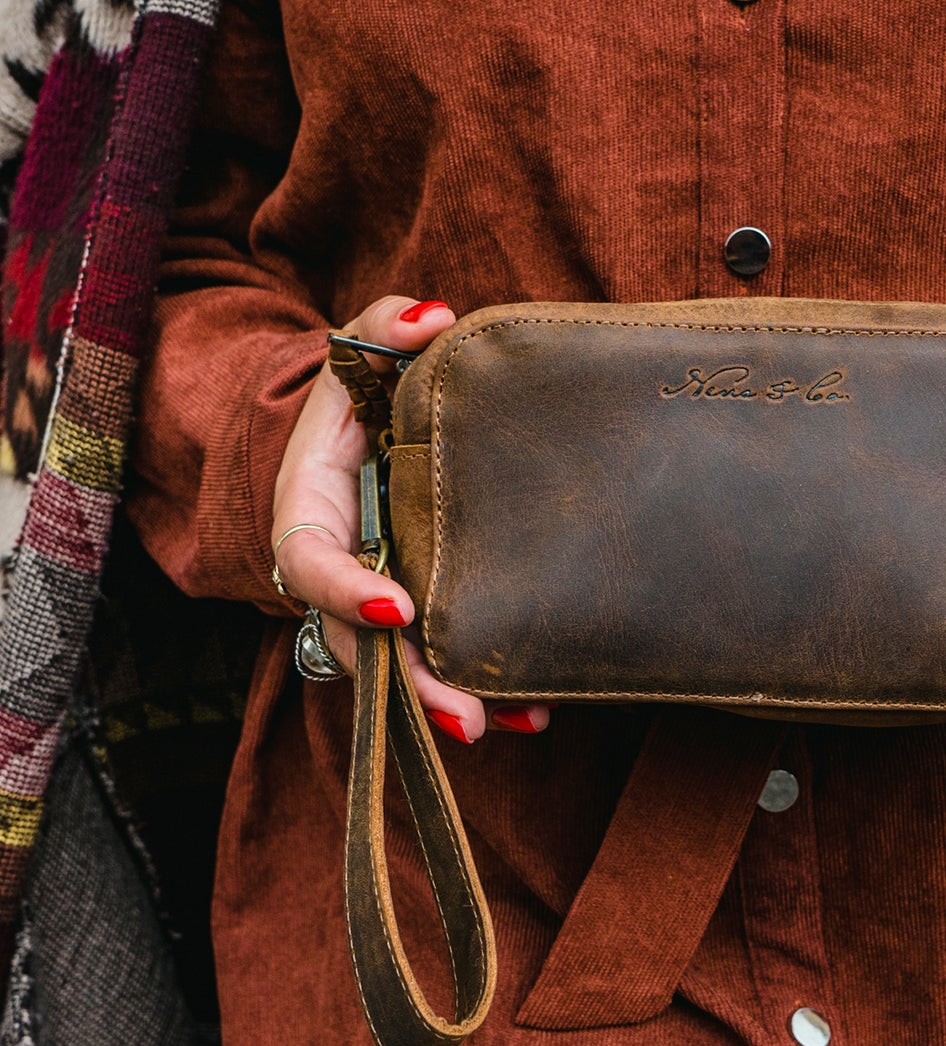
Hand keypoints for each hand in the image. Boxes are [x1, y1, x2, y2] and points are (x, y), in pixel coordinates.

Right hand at [271, 295, 549, 741]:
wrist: (365, 438)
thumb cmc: (361, 397)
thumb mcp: (359, 355)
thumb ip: (386, 327)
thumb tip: (435, 321)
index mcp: (313, 510)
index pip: (313, 561)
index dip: (346, 591)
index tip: (396, 609)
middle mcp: (341, 571)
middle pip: (359, 643)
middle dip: (408, 685)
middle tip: (462, 716)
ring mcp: (377, 600)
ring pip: (401, 670)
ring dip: (448, 704)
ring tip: (509, 723)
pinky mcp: (420, 615)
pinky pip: (441, 663)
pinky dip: (483, 692)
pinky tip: (532, 714)